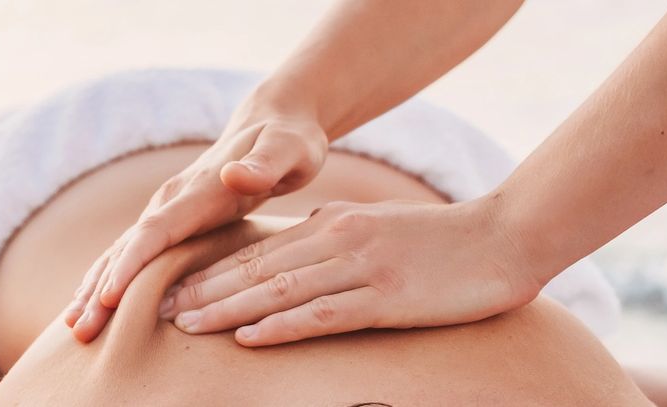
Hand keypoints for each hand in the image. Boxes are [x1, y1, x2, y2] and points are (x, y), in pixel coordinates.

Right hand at [64, 99, 327, 341]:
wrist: (274, 121)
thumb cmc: (289, 142)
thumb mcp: (289, 149)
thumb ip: (265, 164)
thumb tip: (233, 174)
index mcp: (201, 189)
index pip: (156, 230)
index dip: (131, 264)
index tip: (108, 298)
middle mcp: (175, 198)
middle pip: (129, 246)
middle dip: (101, 288)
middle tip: (80, 331)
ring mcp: (170, 207)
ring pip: (124, 250)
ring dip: (97, 287)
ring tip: (76, 327)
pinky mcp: (174, 217)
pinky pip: (135, 250)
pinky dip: (113, 276)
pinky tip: (97, 303)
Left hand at [160, 199, 542, 345]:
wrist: (503, 236)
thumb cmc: (441, 238)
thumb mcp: (377, 224)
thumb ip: (335, 229)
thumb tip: (300, 240)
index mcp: (333, 222)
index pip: (260, 252)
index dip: (215, 273)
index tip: (178, 291)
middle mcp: (338, 239)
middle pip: (258, 270)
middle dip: (206, 292)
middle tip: (163, 311)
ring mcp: (361, 267)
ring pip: (280, 290)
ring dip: (229, 309)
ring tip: (188, 326)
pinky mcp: (386, 296)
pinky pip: (324, 313)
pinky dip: (282, 326)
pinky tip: (250, 338)